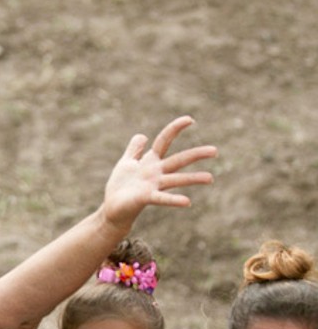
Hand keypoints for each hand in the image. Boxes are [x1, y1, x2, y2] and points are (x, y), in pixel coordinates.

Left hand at [101, 116, 216, 231]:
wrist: (112, 208)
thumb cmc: (121, 186)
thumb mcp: (126, 163)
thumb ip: (134, 149)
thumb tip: (142, 136)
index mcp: (150, 161)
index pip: (165, 141)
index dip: (175, 129)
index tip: (190, 119)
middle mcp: (156, 172)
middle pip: (178, 160)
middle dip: (196, 154)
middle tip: (215, 150)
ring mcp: (153, 185)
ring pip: (176, 179)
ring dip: (193, 178)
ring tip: (210, 178)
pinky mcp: (146, 198)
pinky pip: (162, 198)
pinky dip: (173, 200)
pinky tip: (187, 201)